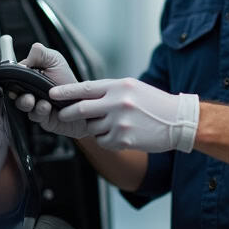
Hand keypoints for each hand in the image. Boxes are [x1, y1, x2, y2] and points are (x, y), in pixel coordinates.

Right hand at [13, 43, 87, 138]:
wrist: (82, 101)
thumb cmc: (67, 81)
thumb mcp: (55, 60)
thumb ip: (40, 54)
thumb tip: (29, 53)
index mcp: (29, 75)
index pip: (14, 75)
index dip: (13, 76)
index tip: (16, 75)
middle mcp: (28, 90)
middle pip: (13, 91)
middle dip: (16, 91)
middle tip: (21, 90)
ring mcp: (33, 104)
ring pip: (22, 104)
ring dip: (26, 102)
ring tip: (35, 99)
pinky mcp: (40, 117)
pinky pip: (34, 115)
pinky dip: (40, 110)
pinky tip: (46, 106)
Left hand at [50, 78, 198, 152]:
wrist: (178, 120)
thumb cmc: (154, 103)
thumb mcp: (132, 88)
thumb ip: (109, 91)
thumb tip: (84, 95)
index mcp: (120, 86)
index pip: (86, 88)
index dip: (66, 91)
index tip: (51, 93)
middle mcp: (119, 103)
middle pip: (82, 109)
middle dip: (68, 113)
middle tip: (62, 114)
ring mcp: (121, 122)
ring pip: (92, 128)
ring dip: (95, 127)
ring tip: (113, 124)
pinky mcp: (124, 139)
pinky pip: (103, 141)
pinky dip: (106, 140)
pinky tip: (121, 134)